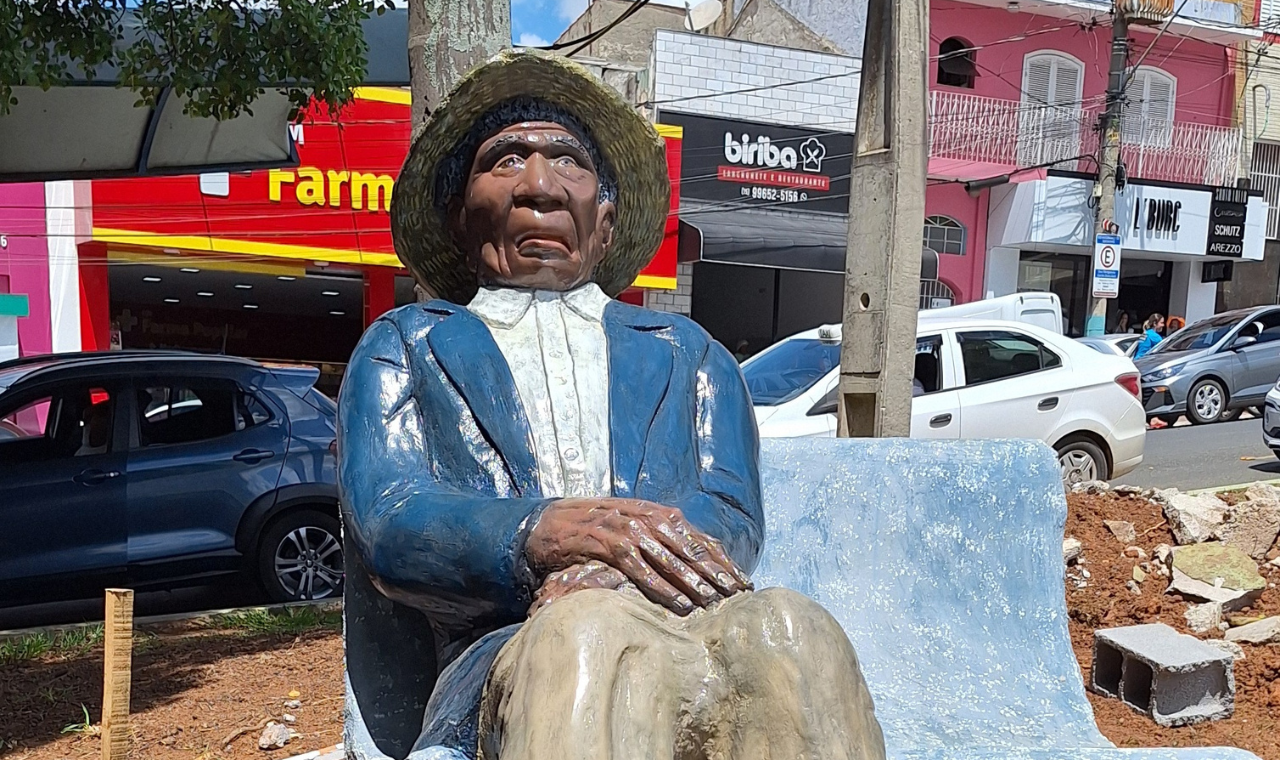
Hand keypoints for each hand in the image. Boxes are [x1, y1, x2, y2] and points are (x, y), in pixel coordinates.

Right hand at [525, 498, 752, 614]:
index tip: (743, 583)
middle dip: (716, 573)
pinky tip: (677, 603)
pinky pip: (640, 568)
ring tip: (713, 602)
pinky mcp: (607, 543)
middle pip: (691, 548)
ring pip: (669, 558)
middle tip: (737, 595)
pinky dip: (660, 586)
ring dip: (693, 581)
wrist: (552, 522)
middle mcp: (648, 517)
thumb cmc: (597, 530)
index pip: (700, 539)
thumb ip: (661, 540)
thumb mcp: (633, 529)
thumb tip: (695, 560)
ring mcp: (628, 529)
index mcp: (659, 513)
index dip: (723, 562)